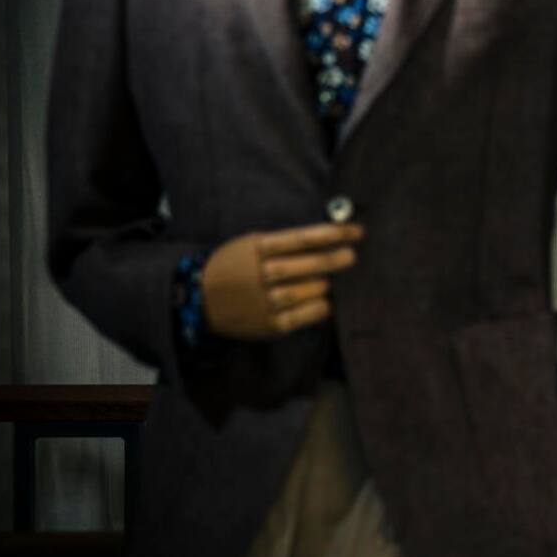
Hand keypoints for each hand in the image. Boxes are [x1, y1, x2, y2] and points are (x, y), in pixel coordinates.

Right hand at [201, 222, 362, 340]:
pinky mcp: (267, 325)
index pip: (302, 238)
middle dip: (333, 259)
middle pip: (305, 265)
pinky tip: (324, 302)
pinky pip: (300, 317)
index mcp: (258, 248)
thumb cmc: (235, 266)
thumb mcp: (252, 244)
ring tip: (329, 281)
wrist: (200, 299)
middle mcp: (260, 273)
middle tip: (351, 256)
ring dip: (322, 285)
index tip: (356, 231)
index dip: (332, 234)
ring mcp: (263, 301)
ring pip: (304, 291)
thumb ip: (285, 242)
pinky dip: (317, 309)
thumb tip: (330, 237)